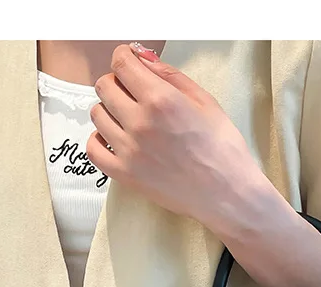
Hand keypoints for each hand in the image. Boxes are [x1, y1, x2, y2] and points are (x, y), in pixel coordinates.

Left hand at [87, 43, 268, 236]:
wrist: (228, 196)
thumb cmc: (223, 150)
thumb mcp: (206, 102)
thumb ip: (170, 76)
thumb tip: (142, 57)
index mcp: (161, 100)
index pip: (121, 63)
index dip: (124, 58)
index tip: (129, 63)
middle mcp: (140, 122)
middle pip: (104, 86)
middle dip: (117, 83)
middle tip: (133, 93)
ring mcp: (129, 150)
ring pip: (97, 115)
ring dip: (109, 110)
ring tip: (128, 119)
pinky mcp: (125, 175)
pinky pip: (93, 150)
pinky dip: (99, 140)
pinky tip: (114, 140)